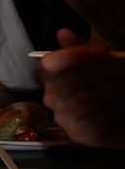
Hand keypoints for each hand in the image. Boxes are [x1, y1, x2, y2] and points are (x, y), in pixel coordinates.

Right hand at [40, 29, 124, 147]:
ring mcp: (65, 119)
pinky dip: (118, 107)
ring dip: (112, 87)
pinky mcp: (81, 136)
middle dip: (103, 69)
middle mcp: (52, 99)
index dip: (75, 55)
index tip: (104, 50)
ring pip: (85, 99)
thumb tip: (63, 32)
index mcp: (52, 78)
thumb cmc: (112, 86)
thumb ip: (81, 50)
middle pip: (70, 80)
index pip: (50, 64)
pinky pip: (98, 117)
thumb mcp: (99, 63)